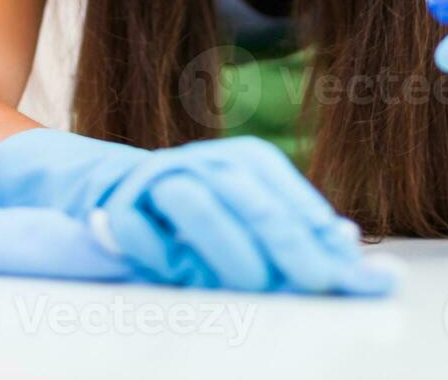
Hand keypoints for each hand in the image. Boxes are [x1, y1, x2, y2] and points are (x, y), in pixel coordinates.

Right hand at [0, 128, 393, 294]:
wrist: (88, 189)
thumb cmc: (181, 216)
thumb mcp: (240, 221)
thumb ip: (291, 234)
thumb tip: (352, 253)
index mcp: (243, 165)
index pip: (291, 197)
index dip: (324, 237)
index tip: (359, 278)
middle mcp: (205, 164)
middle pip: (251, 196)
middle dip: (289, 241)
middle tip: (320, 281)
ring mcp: (156, 181)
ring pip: (197, 201)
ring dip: (228, 244)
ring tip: (256, 283)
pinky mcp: (114, 206)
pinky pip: (138, 226)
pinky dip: (159, 250)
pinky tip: (179, 273)